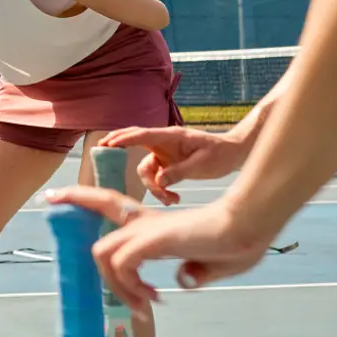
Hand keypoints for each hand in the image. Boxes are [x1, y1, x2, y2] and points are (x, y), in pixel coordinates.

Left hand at [45, 185, 280, 313]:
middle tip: (63, 225)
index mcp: (155, 224)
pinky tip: (152, 301)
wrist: (251, 225)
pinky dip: (129, 287)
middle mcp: (145, 222)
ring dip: (116, 286)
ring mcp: (147, 230)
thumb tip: (180, 281)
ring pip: (101, 253)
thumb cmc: (240, 241)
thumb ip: (194, 271)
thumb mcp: (211, 264)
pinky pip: (121, 265)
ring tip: (143, 305)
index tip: (53, 196)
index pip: (110, 202)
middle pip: (98, 210)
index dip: (80, 197)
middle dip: (74, 208)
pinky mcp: (153, 239)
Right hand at [97, 125, 250, 204]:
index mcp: (172, 137)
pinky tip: (174, 198)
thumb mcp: (202, 165)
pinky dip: (161, 190)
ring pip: (147, 170)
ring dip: (153, 187)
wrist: (234, 154)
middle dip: (119, 147)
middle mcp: (164, 144)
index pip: (143, 136)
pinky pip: (156, 177)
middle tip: (102, 150)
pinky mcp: (169, 164)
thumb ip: (179, 172)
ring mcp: (165, 154)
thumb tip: (159, 181)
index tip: (107, 143)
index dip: (124, 139)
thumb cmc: (221, 154)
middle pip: (136, 147)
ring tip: (171, 200)